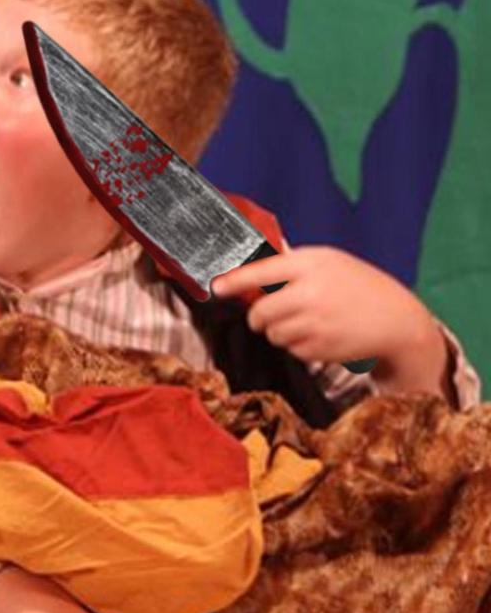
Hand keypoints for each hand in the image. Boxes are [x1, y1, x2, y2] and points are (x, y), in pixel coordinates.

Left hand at [211, 244, 434, 367]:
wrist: (397, 319)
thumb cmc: (358, 286)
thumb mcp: (329, 262)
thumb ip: (291, 266)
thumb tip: (245, 276)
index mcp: (311, 263)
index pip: (260, 271)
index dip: (233, 282)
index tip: (215, 288)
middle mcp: (311, 292)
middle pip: (259, 312)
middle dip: (260, 317)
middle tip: (273, 314)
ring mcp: (316, 322)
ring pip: (272, 334)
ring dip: (280, 332)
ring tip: (307, 322)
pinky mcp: (321, 348)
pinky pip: (291, 350)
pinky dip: (299, 346)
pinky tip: (321, 335)